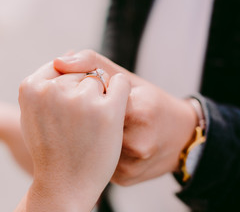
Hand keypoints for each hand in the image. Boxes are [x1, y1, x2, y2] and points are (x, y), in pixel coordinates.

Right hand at [17, 62, 129, 210]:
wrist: (64, 184)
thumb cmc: (50, 146)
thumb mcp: (37, 112)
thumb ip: (47, 82)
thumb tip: (66, 54)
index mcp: (29, 87)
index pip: (60, 67)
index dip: (68, 88)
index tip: (68, 110)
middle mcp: (53, 90)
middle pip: (80, 73)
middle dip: (83, 91)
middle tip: (78, 122)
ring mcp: (81, 100)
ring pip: (99, 79)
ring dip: (101, 96)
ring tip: (92, 125)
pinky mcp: (107, 111)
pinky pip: (121, 83)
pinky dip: (121, 93)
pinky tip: (113, 114)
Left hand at [54, 50, 197, 185]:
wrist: (181, 140)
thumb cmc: (151, 103)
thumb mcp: (128, 78)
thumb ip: (93, 64)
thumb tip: (58, 61)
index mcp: (139, 110)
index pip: (92, 99)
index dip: (84, 96)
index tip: (88, 95)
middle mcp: (138, 141)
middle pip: (89, 125)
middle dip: (85, 117)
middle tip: (92, 113)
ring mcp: (131, 163)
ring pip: (90, 145)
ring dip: (88, 136)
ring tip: (99, 130)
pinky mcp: (125, 178)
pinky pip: (97, 162)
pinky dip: (95, 152)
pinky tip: (103, 146)